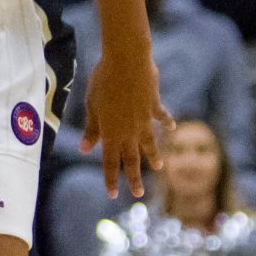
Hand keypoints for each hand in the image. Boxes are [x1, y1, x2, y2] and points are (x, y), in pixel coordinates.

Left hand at [80, 52, 170, 198]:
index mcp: (111, 133)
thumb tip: (85, 149)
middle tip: (138, 193)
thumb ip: (92, 129)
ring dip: (153, 156)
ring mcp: (144, 119)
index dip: (111, 179)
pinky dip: (166, 122)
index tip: (113, 194)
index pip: (110, 162)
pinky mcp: (154, 105)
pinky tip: (171, 127)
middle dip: (134, 178)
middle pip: (132, 159)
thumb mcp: (92, 105)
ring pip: (149, 143)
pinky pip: (161, 117)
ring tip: (158, 167)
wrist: (127, 61)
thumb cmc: (103, 81)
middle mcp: (129, 131)